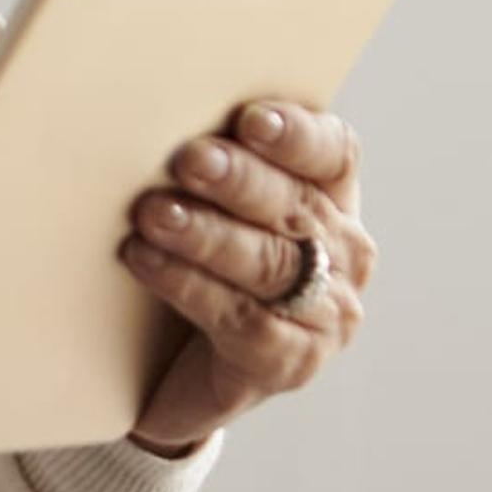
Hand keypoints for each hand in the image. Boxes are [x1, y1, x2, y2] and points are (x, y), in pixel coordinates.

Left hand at [114, 98, 370, 455]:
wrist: (175, 375)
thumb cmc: (194, 263)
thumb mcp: (211, 204)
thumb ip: (208, 163)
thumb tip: (149, 116)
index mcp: (334, 197)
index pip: (333, 153)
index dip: (297, 134)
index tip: (250, 119)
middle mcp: (345, 253)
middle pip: (297, 206)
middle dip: (240, 179)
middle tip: (189, 159)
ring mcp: (326, 314)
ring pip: (269, 264)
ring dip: (208, 235)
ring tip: (153, 213)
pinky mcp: (291, 363)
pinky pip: (242, 321)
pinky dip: (190, 286)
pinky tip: (147, 261)